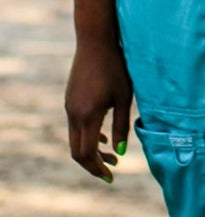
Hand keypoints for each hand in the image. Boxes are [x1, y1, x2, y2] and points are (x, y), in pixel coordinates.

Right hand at [65, 39, 132, 182]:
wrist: (95, 40)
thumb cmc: (115, 67)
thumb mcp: (123, 97)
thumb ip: (121, 126)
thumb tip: (120, 152)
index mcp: (87, 116)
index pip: (86, 154)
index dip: (98, 168)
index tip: (112, 175)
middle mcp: (74, 114)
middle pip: (77, 151)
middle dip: (94, 164)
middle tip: (112, 170)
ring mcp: (69, 106)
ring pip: (75, 139)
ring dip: (91, 150)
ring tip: (111, 155)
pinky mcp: (70, 99)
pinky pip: (75, 125)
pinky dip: (87, 135)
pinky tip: (102, 135)